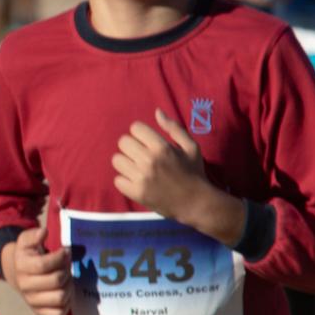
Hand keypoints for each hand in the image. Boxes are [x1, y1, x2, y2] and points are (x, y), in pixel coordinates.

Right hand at [8, 225, 71, 314]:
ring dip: (68, 287)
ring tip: (66, 280)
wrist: (17, 273)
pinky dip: (66, 304)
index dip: (60, 257)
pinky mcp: (39, 312)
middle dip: (66, 272)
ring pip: (60, 297)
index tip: (65, 251)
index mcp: (21, 267)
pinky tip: (63, 293)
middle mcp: (24, 286)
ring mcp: (31, 301)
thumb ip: (33, 235)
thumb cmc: (28, 255)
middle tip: (66, 267)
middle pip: (56, 281)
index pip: (44, 265)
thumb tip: (43, 232)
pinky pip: (59, 313)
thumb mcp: (27, 241)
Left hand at [113, 109, 216, 223]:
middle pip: (123, 142)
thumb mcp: (191, 147)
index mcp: (162, 147)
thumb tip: (157, 112)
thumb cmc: (194, 173)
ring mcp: (141, 177)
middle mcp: (149, 161)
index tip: (146, 141)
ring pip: (117, 160)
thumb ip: (174, 128)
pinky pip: (117, 179)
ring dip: (126, 163)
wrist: (196, 203)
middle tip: (141, 155)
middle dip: (131, 146)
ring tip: (138, 168)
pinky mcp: (136, 192)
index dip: (140, 133)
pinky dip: (125, 180)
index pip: (135, 128)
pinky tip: (136, 181)